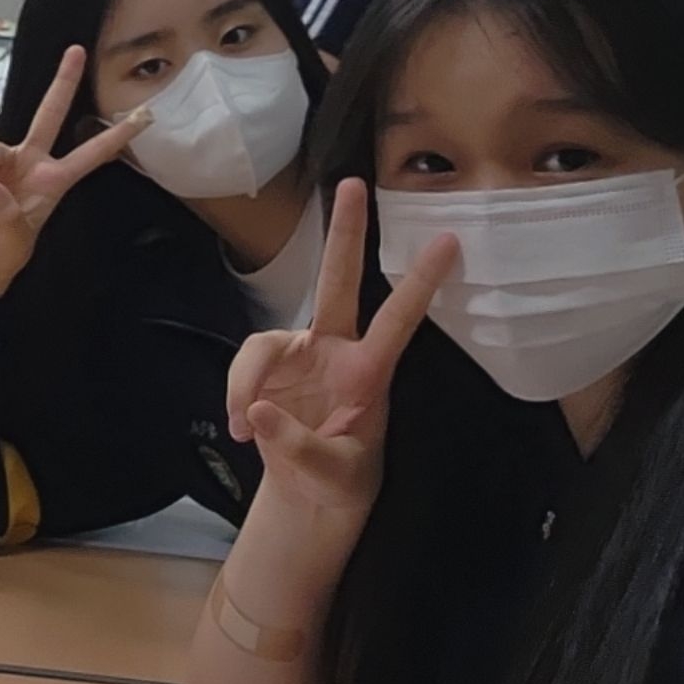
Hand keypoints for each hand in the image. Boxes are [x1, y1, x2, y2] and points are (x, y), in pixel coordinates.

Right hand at [0, 45, 149, 305]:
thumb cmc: (4, 253)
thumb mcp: (14, 241)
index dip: (116, 136)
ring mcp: (5, 163)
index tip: (145, 116)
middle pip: (49, 115)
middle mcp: (33, 164)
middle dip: (63, 83)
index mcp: (54, 183)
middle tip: (77, 51)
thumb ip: (6, 212)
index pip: (91, 155)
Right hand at [223, 178, 455, 525]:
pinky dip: (235, 396)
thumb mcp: (334, 475)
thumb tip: (256, 411)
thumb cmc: (339, 484)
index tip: (448, 242)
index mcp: (370, 374)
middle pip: (339, 281)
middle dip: (345, 233)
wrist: (308, 498)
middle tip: (350, 184)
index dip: (422, 282)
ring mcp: (300, 357)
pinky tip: (241, 429)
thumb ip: (297, 445)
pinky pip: (244, 368)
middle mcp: (336, 352)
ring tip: (244, 426)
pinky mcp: (267, 371)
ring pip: (263, 342)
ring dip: (246, 380)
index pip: (399, 320)